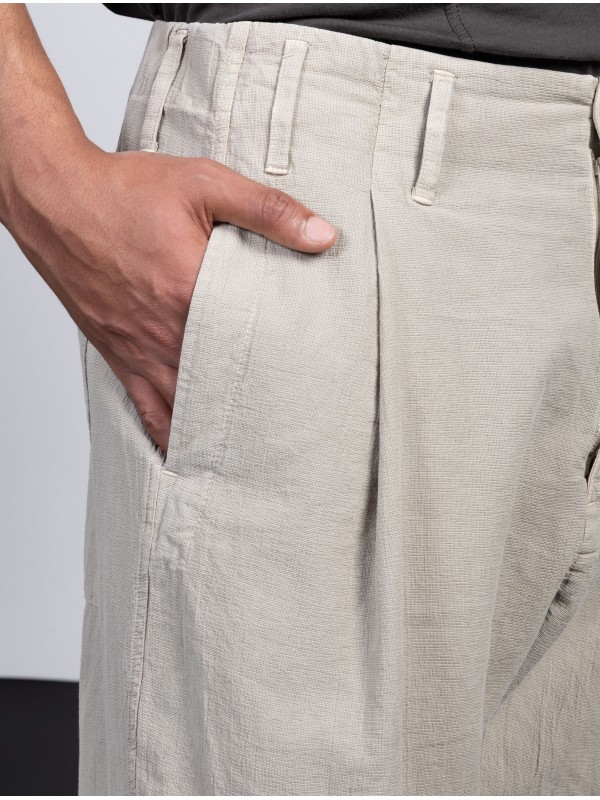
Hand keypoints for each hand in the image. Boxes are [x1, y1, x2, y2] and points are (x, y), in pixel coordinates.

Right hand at [4, 141, 336, 454]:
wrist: (56, 201)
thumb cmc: (124, 192)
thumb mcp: (204, 184)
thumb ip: (268, 211)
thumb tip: (324, 236)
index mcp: (193, 294)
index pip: (257, 344)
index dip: (290, 365)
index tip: (318, 382)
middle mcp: (167, 335)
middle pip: (225, 387)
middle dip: (261, 406)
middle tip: (296, 425)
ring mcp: (141, 353)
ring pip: (189, 409)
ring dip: (221, 427)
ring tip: (257, 447)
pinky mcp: (120, 359)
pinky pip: (148, 412)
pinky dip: (172, 435)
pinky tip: (191, 451)